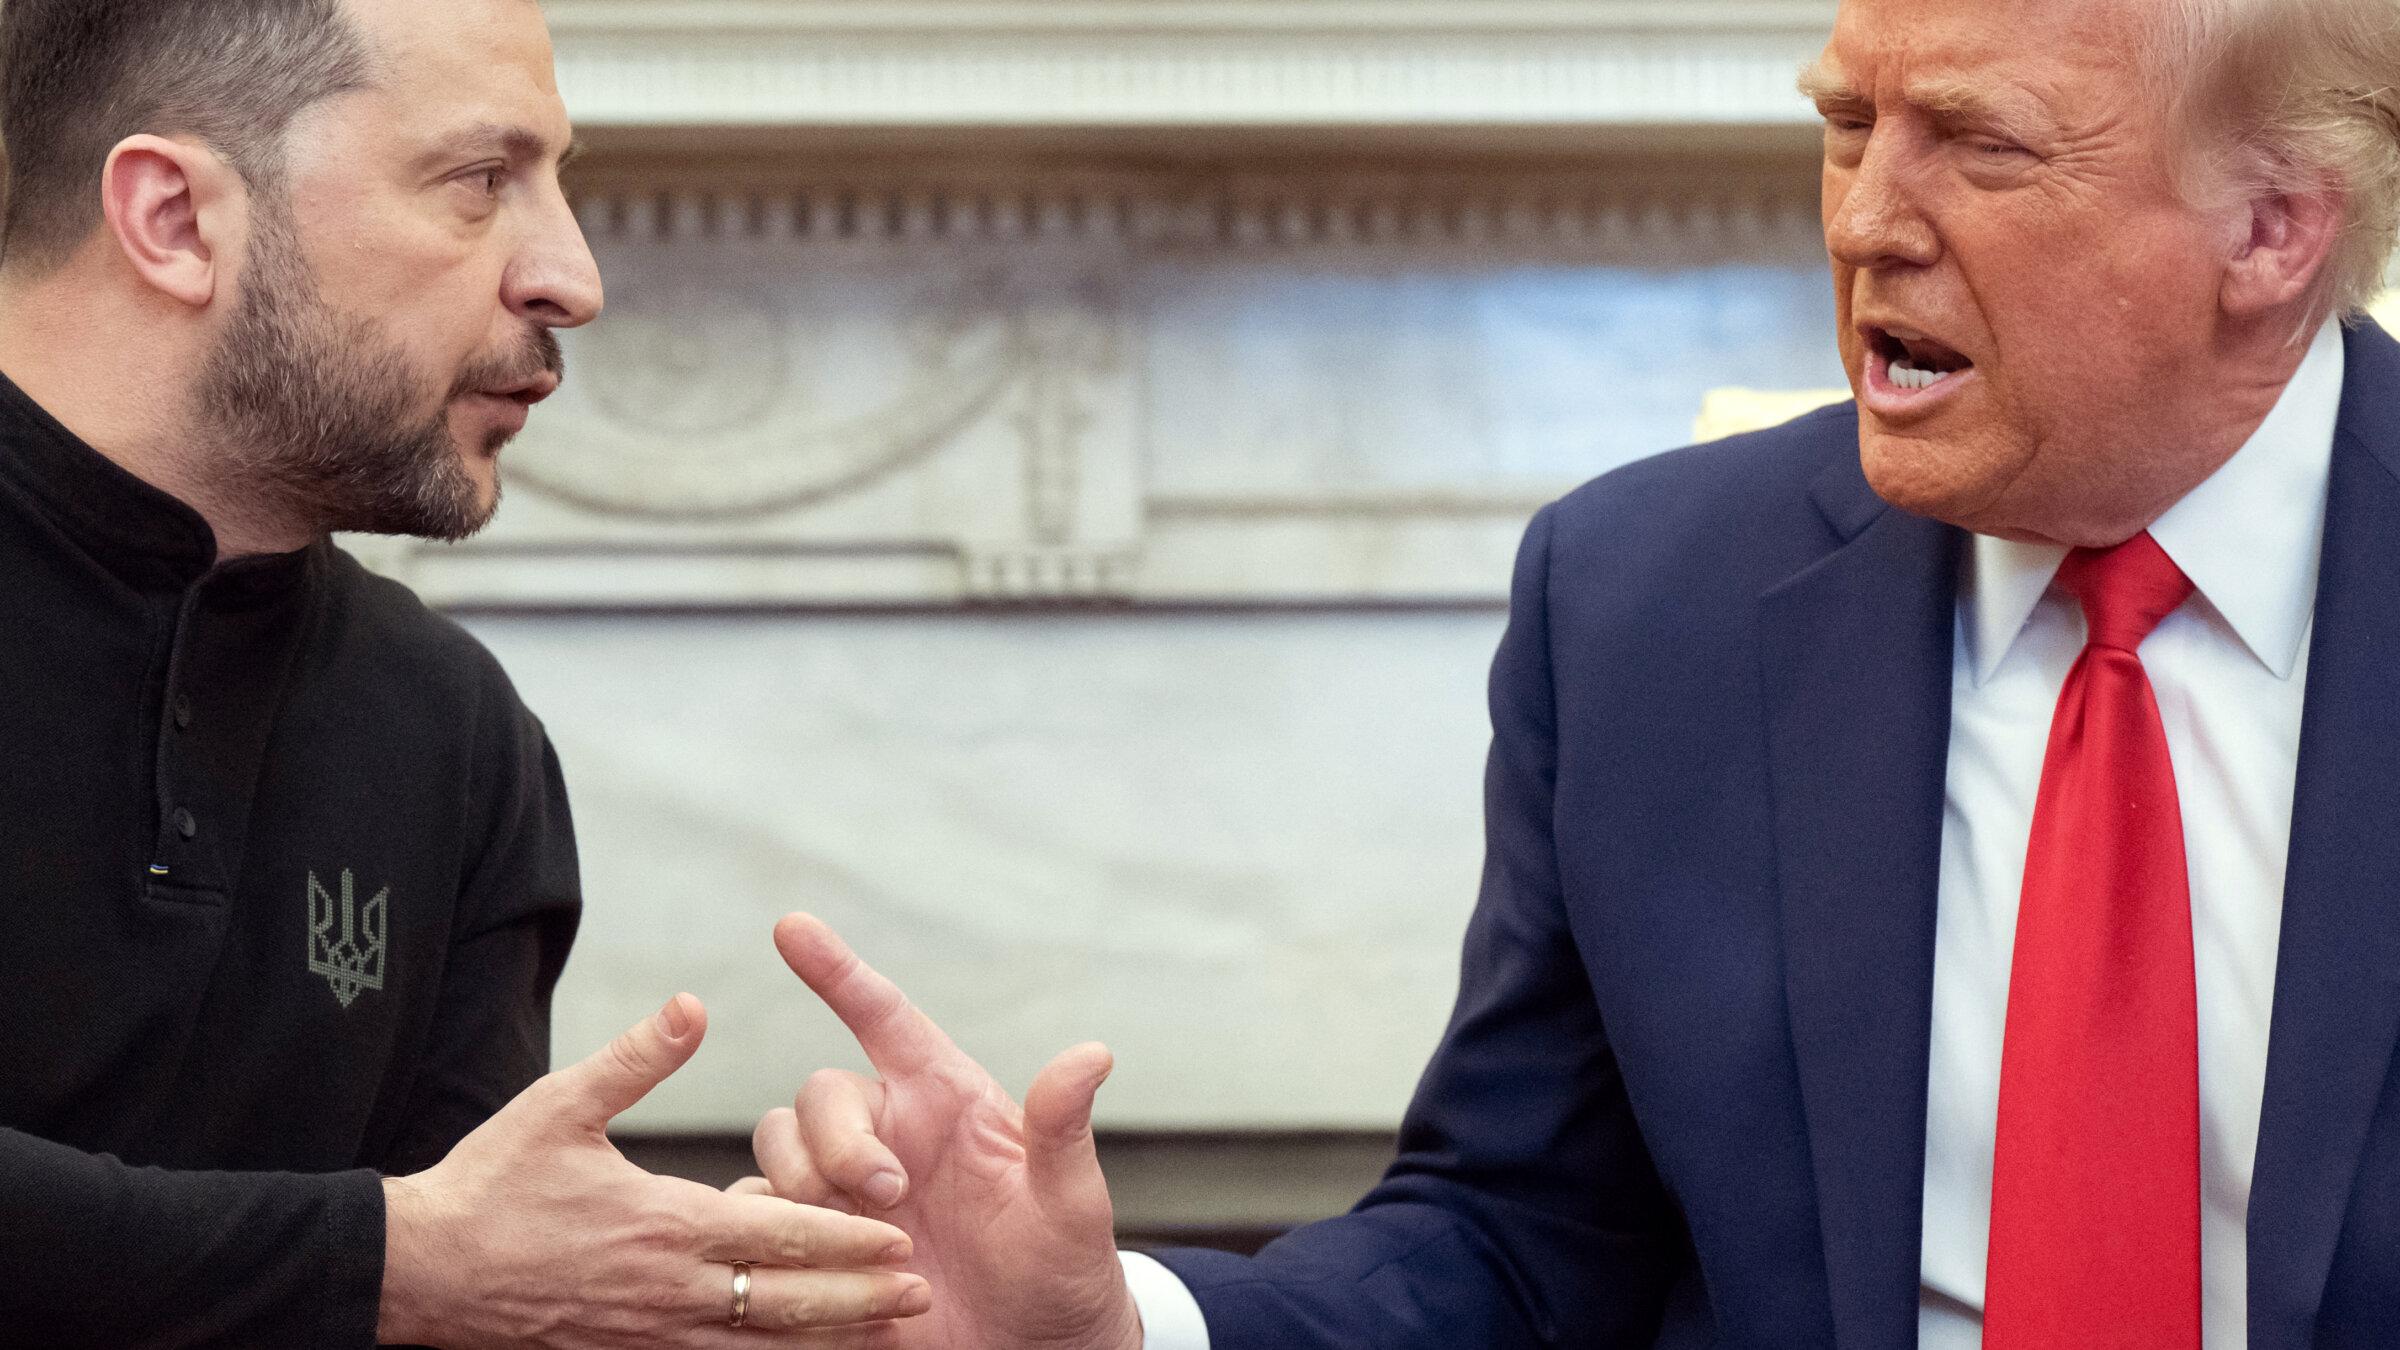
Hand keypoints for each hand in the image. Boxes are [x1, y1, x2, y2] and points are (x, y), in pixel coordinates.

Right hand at [378, 993, 933, 1347]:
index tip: (898, 1231)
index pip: (777, 1235)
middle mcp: (669, 1289)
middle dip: (858, 1298)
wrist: (421, 1272)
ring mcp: (650, 1332)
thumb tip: (694, 1002)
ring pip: (758, 1347)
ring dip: (824, 1340)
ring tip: (884, 1332)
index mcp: (665, 1224)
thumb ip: (637, 1056)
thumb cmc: (491, 1185)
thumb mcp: (561, 1106)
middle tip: (919, 1289)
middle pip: (785, 1304)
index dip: (844, 1237)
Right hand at [751, 915, 1143, 1349]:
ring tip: (866, 1245)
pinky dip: (773, 1241)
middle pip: (814, 1096)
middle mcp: (888, 1135)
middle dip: (834, 1140)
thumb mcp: (1071, 1205)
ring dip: (801, 1189)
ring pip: (776, 1152)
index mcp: (943, 1102)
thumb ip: (1064, 1130)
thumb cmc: (1061, 1273)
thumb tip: (1093, 1054)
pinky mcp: (817, 1248)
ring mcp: (846, 1192)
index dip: (836, 969)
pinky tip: (819, 1273)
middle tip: (887, 1195)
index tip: (792, 926)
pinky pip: (759, 1222)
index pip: (881, 1015)